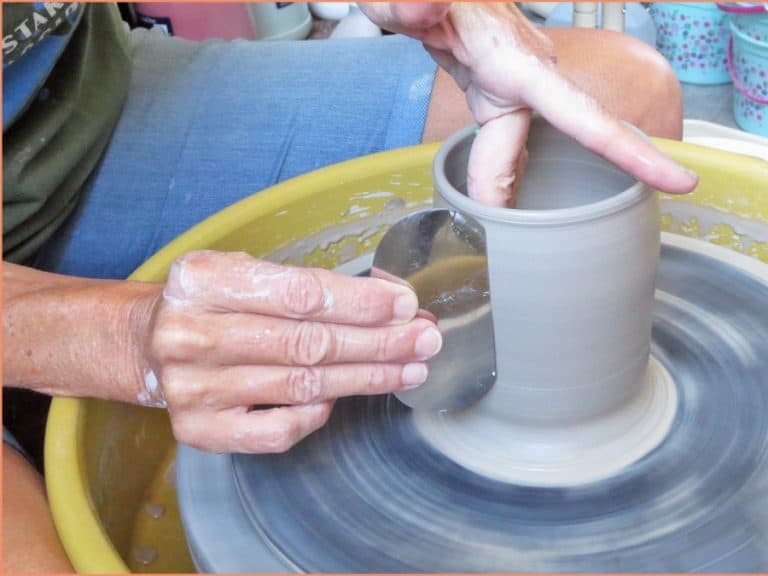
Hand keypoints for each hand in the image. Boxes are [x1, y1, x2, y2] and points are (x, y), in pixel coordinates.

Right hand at [140, 251, 440, 452]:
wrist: (146, 342)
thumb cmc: (214, 303)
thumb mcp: (246, 272)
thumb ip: (309, 285)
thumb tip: (394, 304)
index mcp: (203, 281)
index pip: (300, 294)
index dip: (361, 302)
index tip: (406, 304)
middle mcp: (192, 335)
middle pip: (308, 343)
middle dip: (379, 342)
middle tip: (425, 340)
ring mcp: (194, 388)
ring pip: (303, 386)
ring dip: (367, 377)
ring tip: (409, 367)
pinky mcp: (199, 431)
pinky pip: (280, 429)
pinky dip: (319, 414)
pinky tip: (344, 397)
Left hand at [361, 2, 697, 206]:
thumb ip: (410, 3)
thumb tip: (423, 1)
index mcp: (517, 63)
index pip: (586, 116)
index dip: (634, 152)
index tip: (682, 181)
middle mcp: (534, 76)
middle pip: (561, 151)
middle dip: (536, 189)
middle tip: (497, 232)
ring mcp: (523, 85)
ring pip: (532, 150)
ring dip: (512, 183)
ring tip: (486, 218)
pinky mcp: (506, 91)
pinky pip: (514, 141)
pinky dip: (503, 171)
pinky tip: (489, 193)